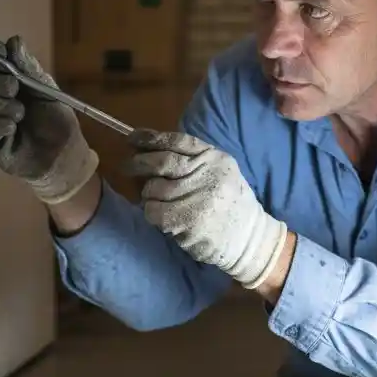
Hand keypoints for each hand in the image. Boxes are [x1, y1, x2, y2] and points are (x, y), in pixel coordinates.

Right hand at [0, 35, 97, 203]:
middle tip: (14, 90)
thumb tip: (14, 41)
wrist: (63, 157)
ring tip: (20, 114)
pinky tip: (13, 129)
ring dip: (1, 104)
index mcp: (7, 79)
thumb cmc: (57, 121)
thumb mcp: (46, 90)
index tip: (1, 57)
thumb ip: (29, 67)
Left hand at [126, 129, 288, 288]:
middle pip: (162, 162)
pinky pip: (154, 211)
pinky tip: (162, 216)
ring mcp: (198, 198)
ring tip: (156, 199)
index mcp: (214, 159)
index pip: (178, 141)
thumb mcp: (219, 172)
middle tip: (127, 166)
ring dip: (148, 194)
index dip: (151, 138)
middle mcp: (207, 174)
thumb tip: (148, 148)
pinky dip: (151, 212)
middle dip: (139, 163)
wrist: (248, 237)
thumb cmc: (228, 203)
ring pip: (153, 188)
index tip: (132, 138)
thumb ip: (192, 160)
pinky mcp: (189, 221)